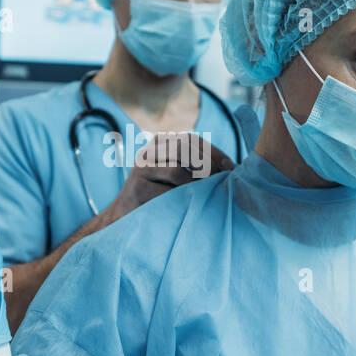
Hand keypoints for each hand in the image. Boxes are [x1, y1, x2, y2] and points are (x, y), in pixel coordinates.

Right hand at [103, 132, 233, 222]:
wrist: (125, 216)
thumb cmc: (159, 196)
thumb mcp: (176, 175)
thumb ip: (196, 165)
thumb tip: (230, 166)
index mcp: (159, 144)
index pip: (191, 139)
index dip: (214, 152)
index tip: (231, 167)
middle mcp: (148, 152)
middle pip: (185, 149)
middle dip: (209, 165)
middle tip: (222, 182)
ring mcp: (140, 169)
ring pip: (178, 171)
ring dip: (196, 185)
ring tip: (204, 195)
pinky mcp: (138, 188)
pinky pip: (169, 192)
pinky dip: (183, 199)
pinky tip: (188, 204)